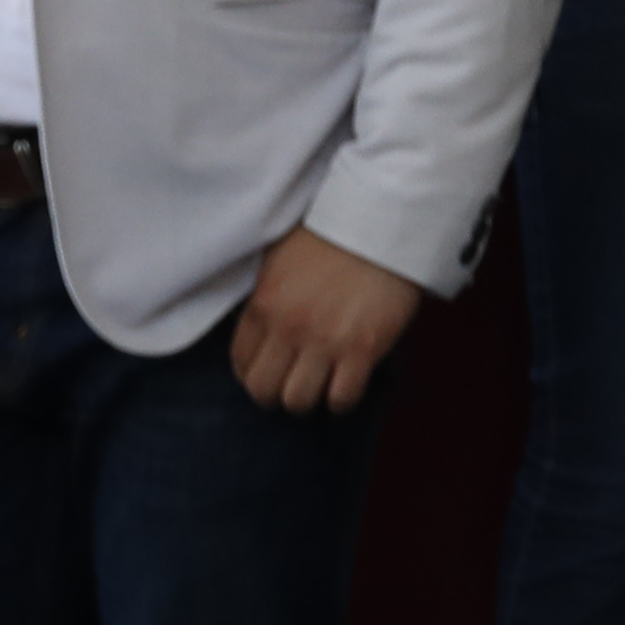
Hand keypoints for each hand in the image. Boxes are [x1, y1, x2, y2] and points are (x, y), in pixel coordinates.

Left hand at [230, 226, 424, 412]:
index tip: (270, 372)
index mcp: (263, 306)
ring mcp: (324, 342)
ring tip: (322, 387)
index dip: (253, 374)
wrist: (383, 223)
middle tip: (293, 386)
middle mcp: (287, 329)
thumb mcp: (281, 261)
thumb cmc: (334, 234)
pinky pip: (342, 398)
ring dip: (309, 399)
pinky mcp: (363, 349)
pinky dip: (342, 400)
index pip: (241, 362)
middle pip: (264, 391)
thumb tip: (266, 324)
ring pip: (299, 401)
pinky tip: (348, 384)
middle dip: (276, 395)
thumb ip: (267, 298)